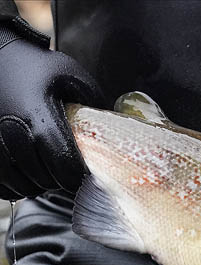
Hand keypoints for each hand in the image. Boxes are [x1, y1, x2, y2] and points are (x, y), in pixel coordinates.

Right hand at [0, 23, 100, 199]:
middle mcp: (9, 128)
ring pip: (21, 186)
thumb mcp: (72, 76)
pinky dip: (16, 185)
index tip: (84, 175)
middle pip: (43, 178)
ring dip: (39, 186)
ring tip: (49, 172)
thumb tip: (115, 132)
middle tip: (69, 173)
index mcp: (36, 112)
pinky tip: (27, 174)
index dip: (77, 175)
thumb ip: (94, 104)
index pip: (62, 161)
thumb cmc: (35, 66)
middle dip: (61, 181)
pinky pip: (1, 184)